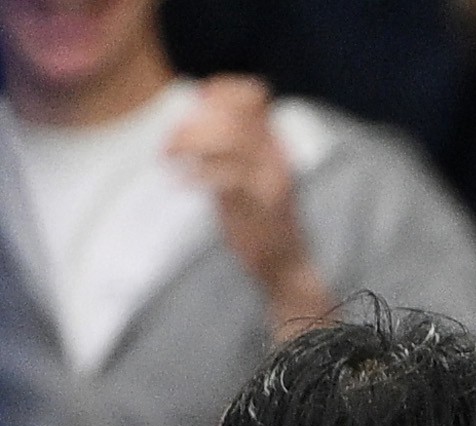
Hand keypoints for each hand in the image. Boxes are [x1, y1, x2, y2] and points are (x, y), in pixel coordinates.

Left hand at [166, 78, 334, 331]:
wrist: (286, 264)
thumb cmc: (260, 218)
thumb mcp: (252, 171)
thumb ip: (234, 141)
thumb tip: (201, 106)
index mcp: (275, 146)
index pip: (252, 96)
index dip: (221, 91)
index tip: (195, 109)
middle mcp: (274, 158)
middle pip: (232, 114)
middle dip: (191, 122)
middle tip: (170, 144)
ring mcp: (267, 181)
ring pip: (226, 140)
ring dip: (188, 142)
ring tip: (169, 158)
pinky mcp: (255, 206)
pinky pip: (222, 177)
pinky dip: (194, 175)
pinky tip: (179, 182)